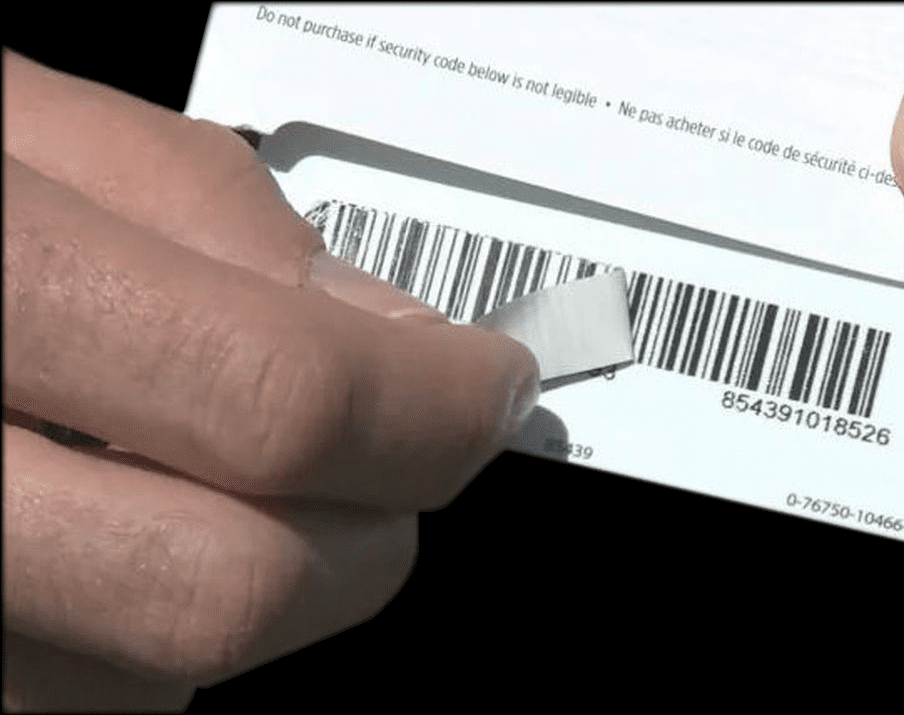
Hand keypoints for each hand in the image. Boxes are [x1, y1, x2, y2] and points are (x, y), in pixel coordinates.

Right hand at [3, 49, 537, 710]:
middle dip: (379, 525)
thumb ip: (212, 218)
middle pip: (234, 589)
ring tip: (253, 462)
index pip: (275, 401)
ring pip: (166, 674)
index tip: (488, 384)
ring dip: (276, 574)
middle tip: (420, 444)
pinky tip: (136, 511)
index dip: (431, 407)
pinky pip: (78, 697)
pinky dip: (158, 623)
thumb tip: (396, 335)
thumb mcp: (8, 117)